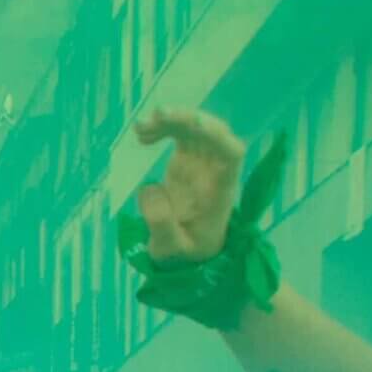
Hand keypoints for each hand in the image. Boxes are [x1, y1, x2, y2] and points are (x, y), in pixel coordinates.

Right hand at [130, 108, 245, 264]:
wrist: (187, 254)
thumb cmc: (185, 255)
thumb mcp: (171, 251)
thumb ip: (161, 225)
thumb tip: (149, 188)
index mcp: (221, 190)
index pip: (231, 155)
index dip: (216, 137)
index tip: (193, 127)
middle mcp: (216, 171)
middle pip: (215, 133)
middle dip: (190, 119)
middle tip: (157, 116)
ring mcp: (203, 163)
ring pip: (198, 128)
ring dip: (173, 119)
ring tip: (140, 127)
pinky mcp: (188, 160)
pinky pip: (181, 133)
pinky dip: (163, 127)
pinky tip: (141, 133)